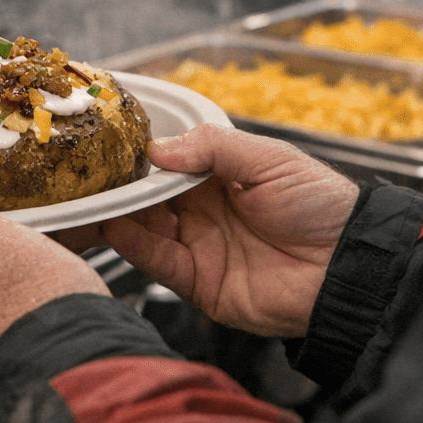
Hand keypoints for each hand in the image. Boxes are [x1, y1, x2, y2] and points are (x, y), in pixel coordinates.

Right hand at [96, 125, 358, 336]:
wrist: (348, 269)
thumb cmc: (321, 205)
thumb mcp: (270, 160)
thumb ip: (213, 148)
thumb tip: (157, 149)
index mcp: (217, 175)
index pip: (164, 161)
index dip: (134, 153)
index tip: (101, 140)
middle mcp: (199, 210)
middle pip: (142, 196)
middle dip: (110, 186)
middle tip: (73, 173)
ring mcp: (197, 246)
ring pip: (140, 227)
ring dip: (110, 214)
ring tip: (81, 199)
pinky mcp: (198, 282)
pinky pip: (156, 261)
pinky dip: (133, 245)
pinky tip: (115, 226)